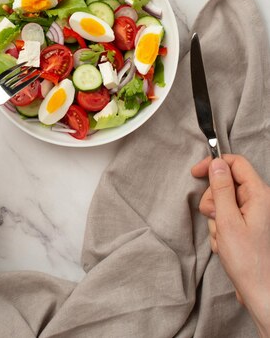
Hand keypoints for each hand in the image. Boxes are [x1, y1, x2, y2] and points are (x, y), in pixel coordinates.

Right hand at [192, 155, 269, 337]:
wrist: (260, 293)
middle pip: (227, 183)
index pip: (236, 163)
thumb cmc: (247, 261)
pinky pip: (227, 217)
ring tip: (222, 237)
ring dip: (216, 218)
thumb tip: (216, 164)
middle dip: (213, 199)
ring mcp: (254, 214)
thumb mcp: (227, 220)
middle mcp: (259, 201)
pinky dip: (221, 228)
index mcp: (259, 194)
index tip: (196, 172)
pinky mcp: (249, 226)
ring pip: (224, 202)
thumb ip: (221, 189)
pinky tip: (225, 244)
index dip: (214, 164)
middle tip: (212, 216)